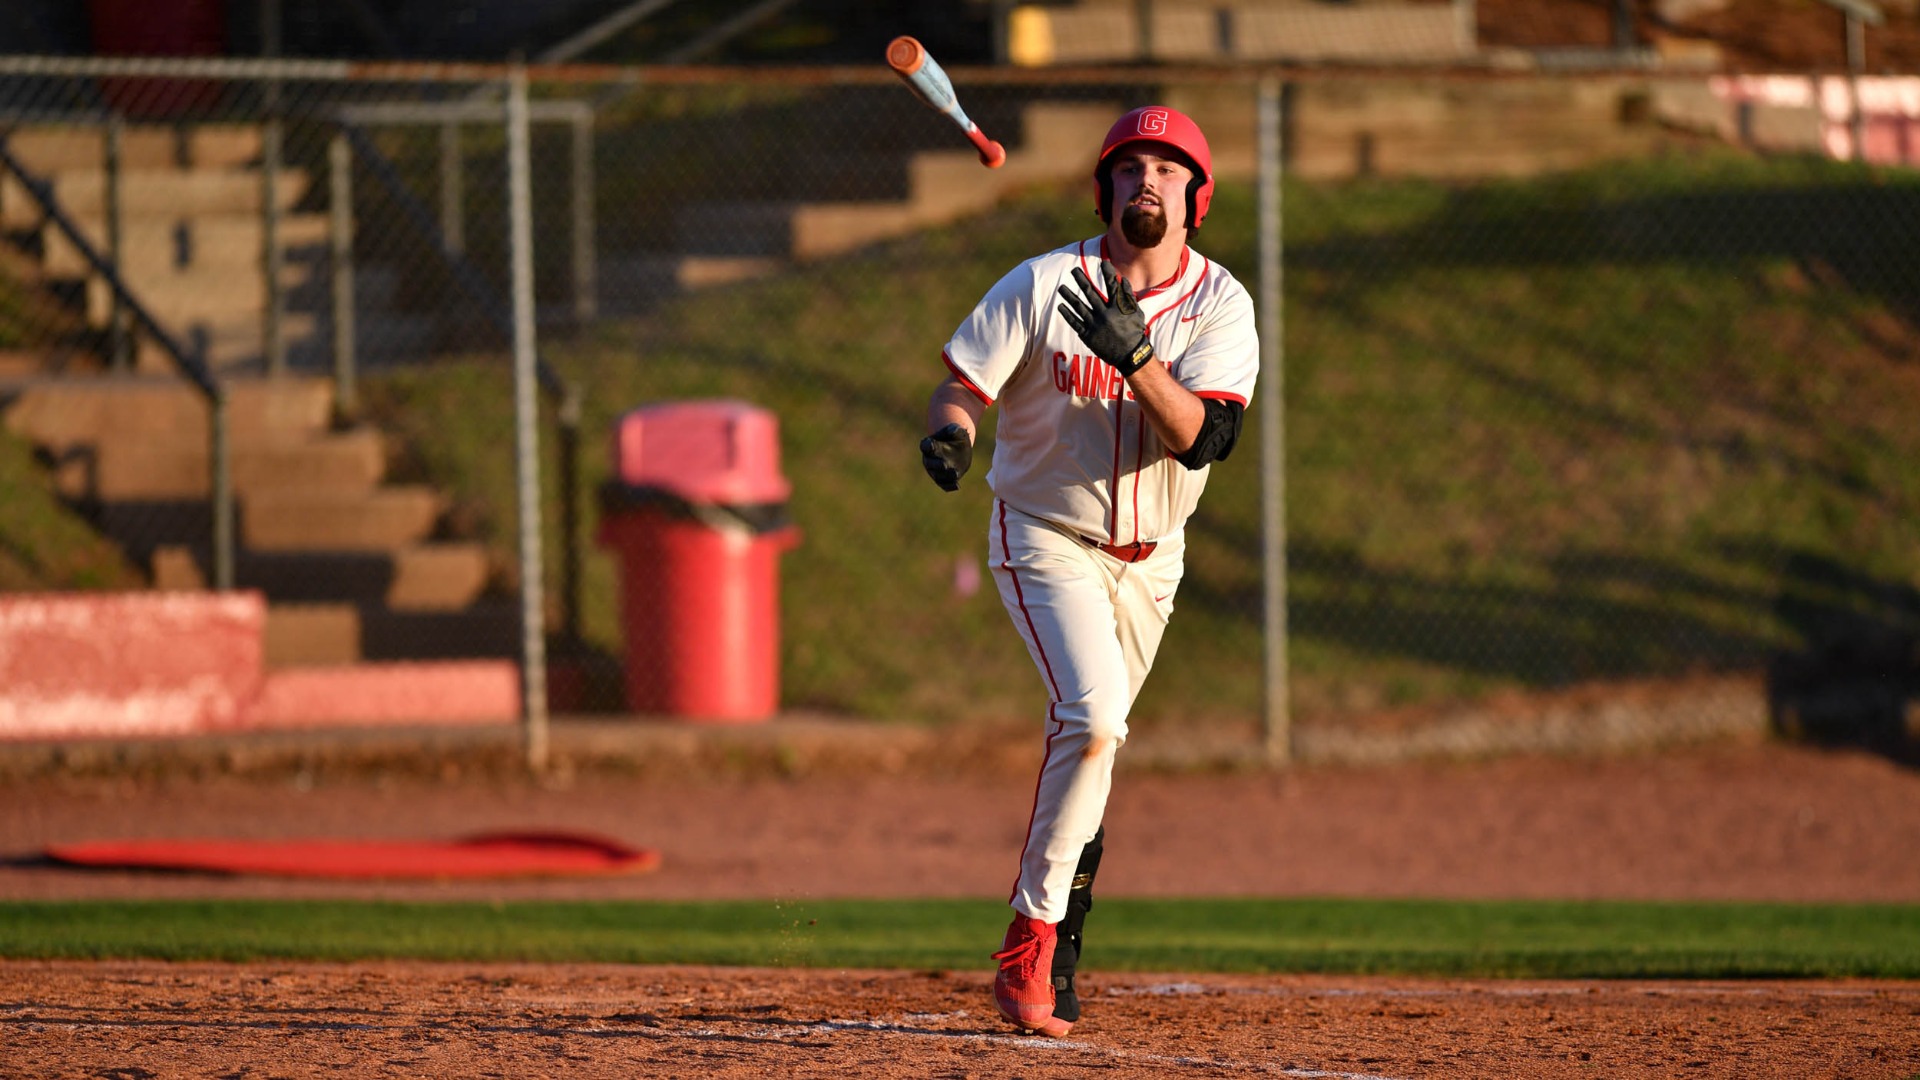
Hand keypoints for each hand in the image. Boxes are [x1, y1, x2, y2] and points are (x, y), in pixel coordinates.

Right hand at [920, 422, 971, 491]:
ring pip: (937, 475)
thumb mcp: (956, 430)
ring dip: (944, 475)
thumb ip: (954, 429)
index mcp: (929, 445)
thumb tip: (953, 430)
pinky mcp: (943, 478)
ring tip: (955, 473)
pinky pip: (944, 484)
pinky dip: (949, 486)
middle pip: (930, 463)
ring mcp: (935, 470)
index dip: (928, 446)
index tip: (931, 444)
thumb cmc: (956, 437)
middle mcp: (929, 459)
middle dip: (937, 464)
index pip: (925, 446)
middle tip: (944, 464)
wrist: (959, 448)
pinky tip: (957, 485)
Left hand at [1056, 260, 1153, 376]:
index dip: (1108, 273)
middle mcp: (1104, 313)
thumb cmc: (1134, 332)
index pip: (1112, 285)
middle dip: (1081, 279)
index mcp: (1118, 307)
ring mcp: (1095, 324)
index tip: (1103, 263)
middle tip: (1074, 270)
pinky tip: (1061, 306)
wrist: (1130, 355)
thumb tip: (1121, 279)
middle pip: (1090, 292)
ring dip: (1069, 295)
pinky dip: (1067, 314)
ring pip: (1078, 306)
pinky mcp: (1088, 335)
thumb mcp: (1136, 312)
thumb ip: (1128, 296)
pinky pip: (1075, 322)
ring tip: (1061, 288)